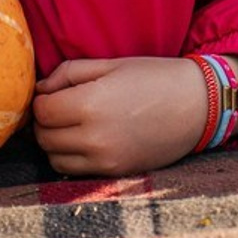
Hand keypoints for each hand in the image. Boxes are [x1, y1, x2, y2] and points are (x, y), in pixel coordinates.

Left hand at [33, 57, 206, 175]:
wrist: (196, 105)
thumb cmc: (154, 77)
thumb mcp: (111, 64)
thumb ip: (70, 73)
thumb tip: (40, 88)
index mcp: (90, 103)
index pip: (42, 111)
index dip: (41, 100)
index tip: (51, 92)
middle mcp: (94, 137)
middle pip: (44, 138)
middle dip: (45, 121)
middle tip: (58, 106)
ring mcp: (105, 160)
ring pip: (55, 160)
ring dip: (55, 143)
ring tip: (71, 124)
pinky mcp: (115, 174)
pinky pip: (77, 171)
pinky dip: (72, 158)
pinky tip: (87, 139)